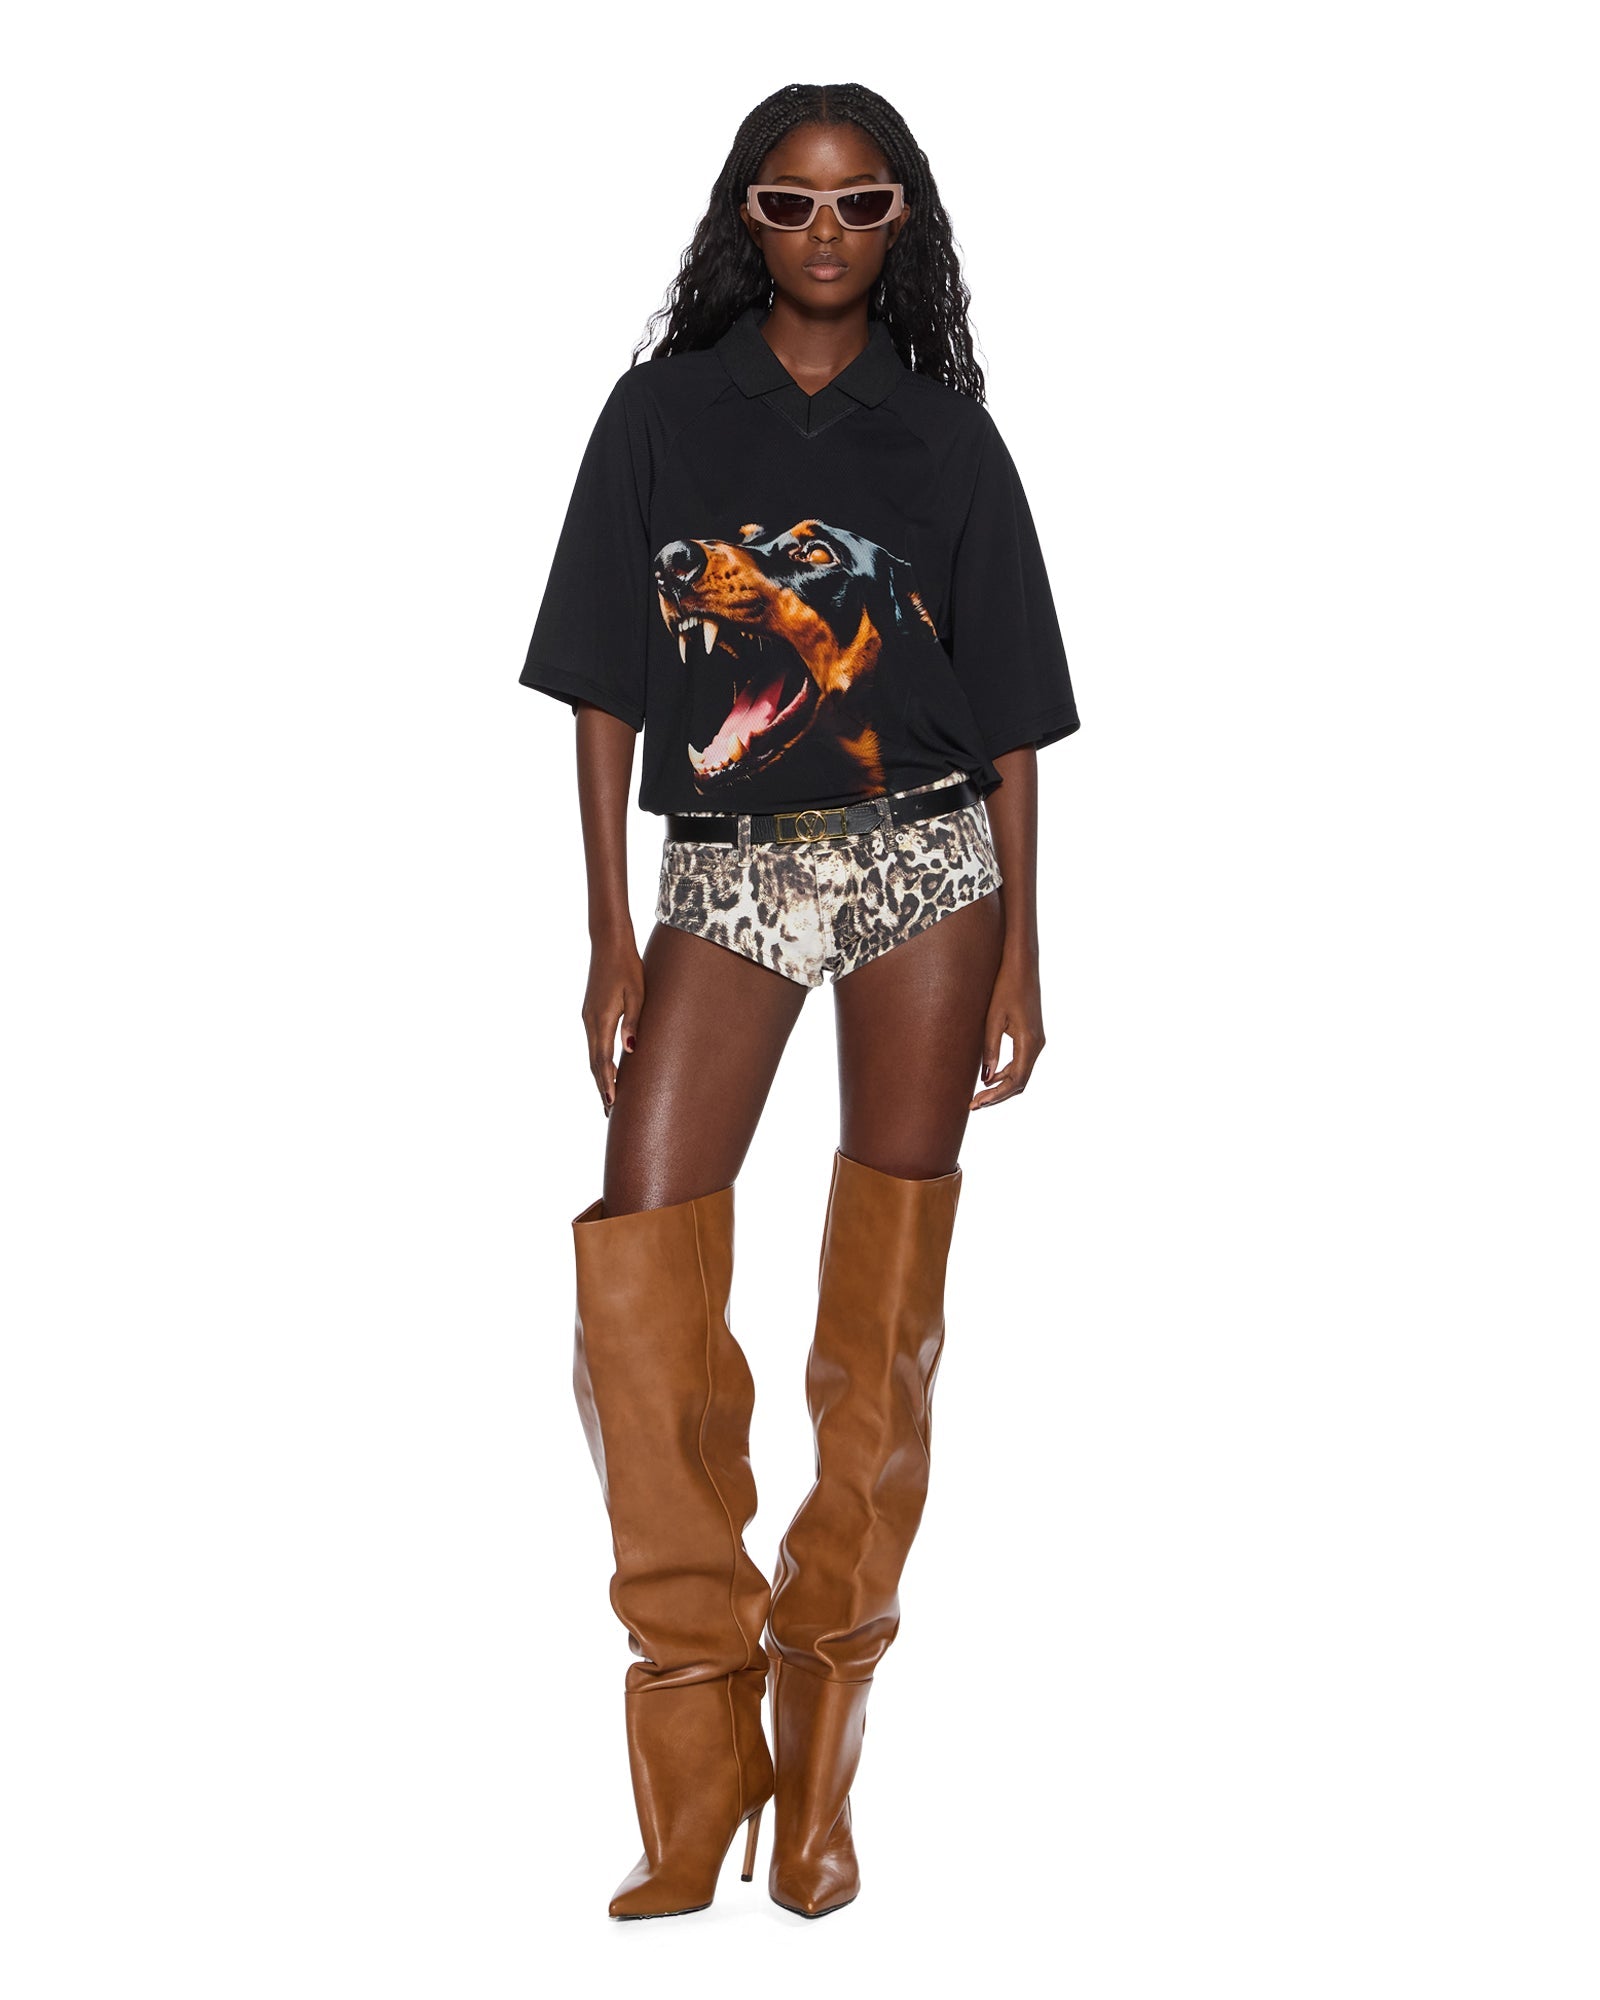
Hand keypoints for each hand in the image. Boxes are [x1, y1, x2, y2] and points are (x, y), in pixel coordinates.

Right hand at [582, 934, 643, 1117]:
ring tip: (608, 1098)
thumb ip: (634, 1022)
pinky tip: (605, 1070)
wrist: (609, 944)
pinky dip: (598, 1061)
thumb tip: (631, 1050)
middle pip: (594, 1062)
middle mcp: (590, 1021)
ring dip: (599, 1076)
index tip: (612, 1103)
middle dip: (601, 1087)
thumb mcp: (637, 994)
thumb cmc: (628, 967)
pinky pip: (593, 1043)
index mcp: (602, 1018)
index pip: (603, 1059)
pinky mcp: (589, 1012)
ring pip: (592, 1054)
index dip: (607, 1083)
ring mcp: (587, 1017)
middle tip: (609, 1113)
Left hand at [970, 954, 1044, 1109]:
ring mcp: (1037, 1040)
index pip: (1015, 1081)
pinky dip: (1007, 1073)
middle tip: (974, 1105)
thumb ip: (990, 1049)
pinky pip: (1022, 1062)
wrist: (1022, 964)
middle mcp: (1037, 1045)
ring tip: (979, 1094)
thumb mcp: (993, 1019)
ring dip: (1002, 1086)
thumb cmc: (1005, 987)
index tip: (976, 1104)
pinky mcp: (1032, 1035)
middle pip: (1020, 1082)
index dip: (996, 1096)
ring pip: (1021, 1074)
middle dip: (998, 1096)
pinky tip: (990, 1076)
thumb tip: (986, 1077)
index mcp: (1029, 1043)